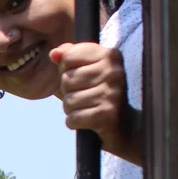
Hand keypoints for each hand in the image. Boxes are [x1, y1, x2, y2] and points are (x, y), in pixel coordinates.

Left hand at [49, 42, 141, 165]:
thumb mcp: (85, 69)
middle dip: (68, 92)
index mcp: (109, 55)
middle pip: (67, 80)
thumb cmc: (98, 93)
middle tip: (83, 96)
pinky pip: (73, 118)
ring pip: (69, 101)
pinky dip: (73, 122)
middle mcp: (113, 71)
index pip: (69, 57)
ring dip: (71, 109)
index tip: (80, 77)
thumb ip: (69, 55)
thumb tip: (54, 54)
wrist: (123, 124)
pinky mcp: (107, 114)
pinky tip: (86, 120)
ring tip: (85, 108)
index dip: (66, 70)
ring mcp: (111, 93)